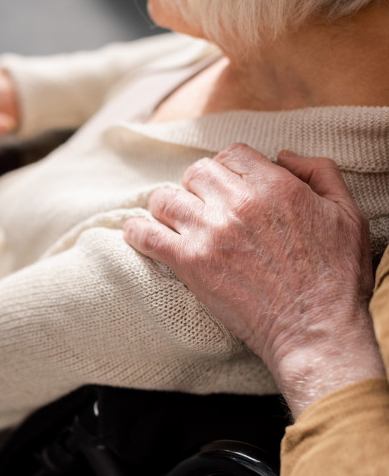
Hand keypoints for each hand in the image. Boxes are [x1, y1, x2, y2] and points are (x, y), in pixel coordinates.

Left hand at [123, 143, 383, 416]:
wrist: (314, 329)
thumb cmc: (335, 277)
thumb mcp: (347, 214)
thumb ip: (320, 173)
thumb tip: (284, 155)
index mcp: (275, 186)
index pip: (232, 154)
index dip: (229, 168)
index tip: (229, 188)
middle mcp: (238, 203)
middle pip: (196, 172)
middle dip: (199, 186)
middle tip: (204, 207)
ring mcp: (210, 232)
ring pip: (166, 198)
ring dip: (168, 207)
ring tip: (174, 221)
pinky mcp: (190, 262)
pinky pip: (146, 235)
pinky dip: (137, 231)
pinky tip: (138, 233)